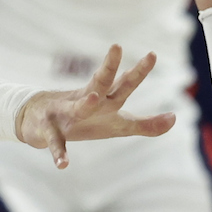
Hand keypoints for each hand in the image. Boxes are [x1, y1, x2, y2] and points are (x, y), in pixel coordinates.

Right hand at [15, 46, 175, 167]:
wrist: (37, 120)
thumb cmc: (85, 121)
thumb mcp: (117, 124)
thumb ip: (145, 124)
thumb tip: (175, 118)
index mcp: (104, 100)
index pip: (124, 83)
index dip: (138, 71)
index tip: (152, 54)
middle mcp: (86, 101)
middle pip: (100, 83)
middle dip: (109, 67)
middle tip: (116, 46)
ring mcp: (66, 114)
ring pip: (78, 107)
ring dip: (86, 103)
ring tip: (95, 98)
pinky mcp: (49, 130)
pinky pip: (55, 142)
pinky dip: (59, 153)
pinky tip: (63, 165)